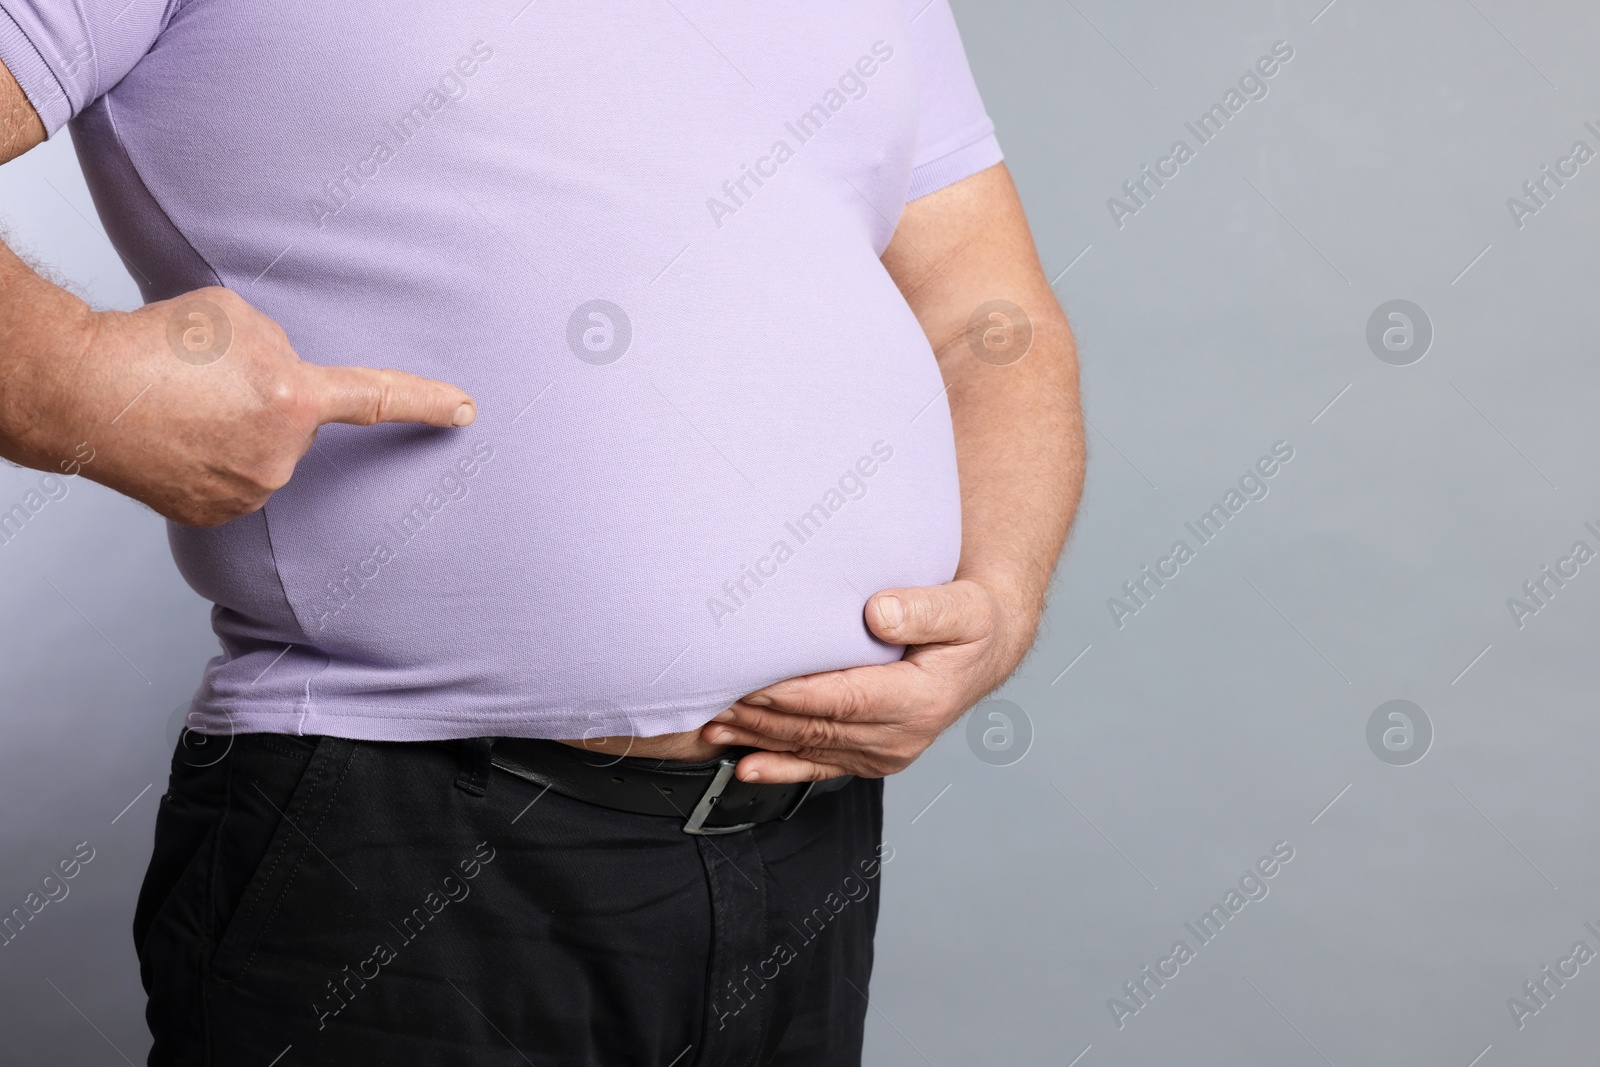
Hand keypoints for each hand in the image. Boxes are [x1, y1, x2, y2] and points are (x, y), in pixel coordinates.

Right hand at [8, 286, 474, 525]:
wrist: (80, 391)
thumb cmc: (155, 341)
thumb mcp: (239, 318)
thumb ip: (284, 349)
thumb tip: (289, 380)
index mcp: (294, 398)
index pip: (376, 398)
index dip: (425, 402)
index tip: (466, 411)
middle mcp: (279, 455)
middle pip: (296, 417)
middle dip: (268, 395)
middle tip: (210, 380)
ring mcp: (249, 491)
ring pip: (264, 450)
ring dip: (238, 427)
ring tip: (186, 408)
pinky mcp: (217, 515)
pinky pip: (236, 477)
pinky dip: (215, 458)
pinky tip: (179, 440)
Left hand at [699, 577, 1038, 783]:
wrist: (982, 651)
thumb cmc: (971, 621)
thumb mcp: (964, 607)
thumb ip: (925, 610)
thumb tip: (879, 613)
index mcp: (920, 701)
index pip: (843, 699)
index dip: (793, 694)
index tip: (749, 681)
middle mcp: (902, 737)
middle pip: (818, 728)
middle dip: (761, 717)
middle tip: (712, 699)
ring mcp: (885, 753)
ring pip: (810, 749)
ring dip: (759, 739)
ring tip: (712, 724)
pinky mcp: (870, 758)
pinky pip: (818, 767)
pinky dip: (778, 767)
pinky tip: (743, 766)